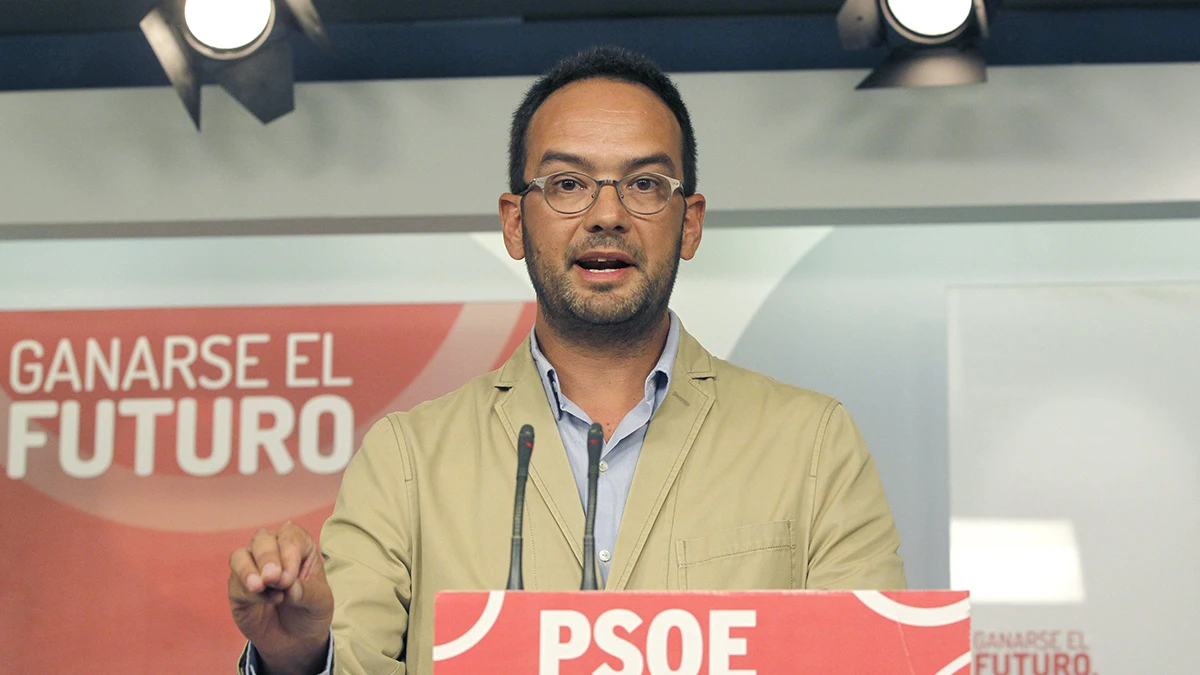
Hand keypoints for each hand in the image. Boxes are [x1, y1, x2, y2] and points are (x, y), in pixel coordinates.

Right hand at [228, 522, 333, 674]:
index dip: (289, 553)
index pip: (290, 536)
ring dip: (248, 570)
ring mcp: (252, 568)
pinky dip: (249, 592)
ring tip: (260, 586)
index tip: (290, 578)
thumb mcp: (321, 603)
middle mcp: (273, 551)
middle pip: (262, 539)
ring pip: (240, 556)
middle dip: (267, 557)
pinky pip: (235, 583)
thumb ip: (307, 592)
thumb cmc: (311, 611)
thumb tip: (290, 586)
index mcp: (299, 546)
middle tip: (273, 578)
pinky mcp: (237, 588)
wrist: (296, 639)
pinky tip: (268, 601)